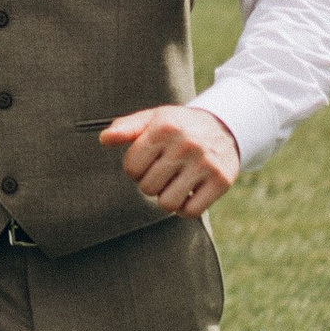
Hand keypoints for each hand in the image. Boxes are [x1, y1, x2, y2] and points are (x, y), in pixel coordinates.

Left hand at [99, 104, 239, 216]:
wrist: (225, 126)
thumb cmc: (179, 126)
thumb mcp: (154, 118)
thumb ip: (127, 128)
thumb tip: (104, 139)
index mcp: (164, 128)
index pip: (132, 168)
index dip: (135, 169)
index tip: (148, 162)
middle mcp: (186, 145)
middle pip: (148, 187)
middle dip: (151, 183)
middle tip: (164, 172)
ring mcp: (206, 163)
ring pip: (168, 203)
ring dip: (167, 197)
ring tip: (175, 183)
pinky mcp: (222, 181)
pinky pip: (192, 212)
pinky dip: (186, 209)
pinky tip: (189, 193)